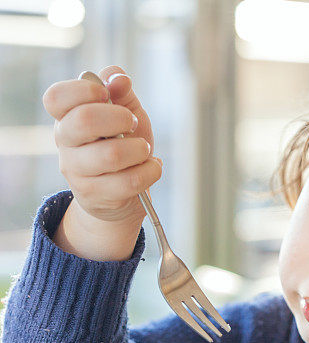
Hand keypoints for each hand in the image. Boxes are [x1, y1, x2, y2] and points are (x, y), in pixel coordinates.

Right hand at [43, 66, 161, 259]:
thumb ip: (121, 91)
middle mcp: (65, 143)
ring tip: (143, 149)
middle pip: (84, 120)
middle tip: (132, 123)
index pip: (56, 97)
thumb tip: (119, 78)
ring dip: (139, 149)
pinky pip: (130, 180)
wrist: (122, 191)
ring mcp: (76, 172)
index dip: (84, 90)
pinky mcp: (94, 195)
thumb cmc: (121, 143)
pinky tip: (150, 167)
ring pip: (112, 154)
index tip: (106, 95)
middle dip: (120, 117)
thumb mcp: (125, 111)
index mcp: (66, 117)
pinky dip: (151, 171)